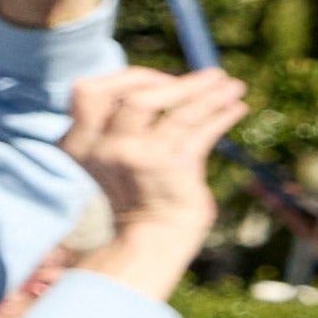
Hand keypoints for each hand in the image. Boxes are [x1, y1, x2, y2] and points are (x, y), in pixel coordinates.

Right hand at [54, 64, 243, 312]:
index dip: (125, 79)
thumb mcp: (113, 155)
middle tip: (208, 78)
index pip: (87, 93)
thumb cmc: (135, 193)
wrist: (147, 240)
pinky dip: (223, 114)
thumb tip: (165, 81)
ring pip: (177, 111)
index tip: (158, 79)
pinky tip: (238, 105)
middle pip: (134, 97)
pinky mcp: (171, 169)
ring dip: (211, 93)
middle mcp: (104, 149)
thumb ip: (123, 123)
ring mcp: (138, 158)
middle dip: (176, 82)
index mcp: (79, 143)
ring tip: (235, 84)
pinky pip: (200, 131)